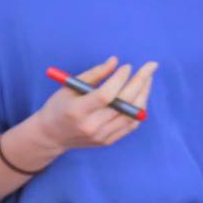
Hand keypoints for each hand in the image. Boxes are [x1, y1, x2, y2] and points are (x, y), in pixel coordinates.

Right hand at [35, 54, 157, 149]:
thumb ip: (93, 74)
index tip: (127, 66)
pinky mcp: (108, 141)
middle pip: (123, 105)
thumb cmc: (59, 106)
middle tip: (150, 67)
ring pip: (132, 115)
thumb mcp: (69, 87)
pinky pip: (130, 125)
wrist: (51, 136)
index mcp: (77, 111)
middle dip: (140, 82)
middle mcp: (91, 126)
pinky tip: (141, 95)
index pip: (105, 96)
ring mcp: (101, 136)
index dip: (119, 80)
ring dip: (144, 95)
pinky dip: (139, 109)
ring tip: (148, 79)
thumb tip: (115, 61)